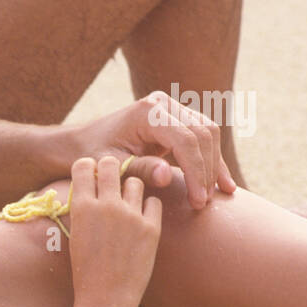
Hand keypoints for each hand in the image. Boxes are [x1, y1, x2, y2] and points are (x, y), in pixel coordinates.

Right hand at [67, 156, 162, 306]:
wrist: (104, 298)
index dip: (89, 168)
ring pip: (135, 181)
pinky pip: (154, 202)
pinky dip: (148, 208)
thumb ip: (84, 208)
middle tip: (112, 181)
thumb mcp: (76, 233)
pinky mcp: (151, 228)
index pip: (84, 165)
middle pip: (111, 164)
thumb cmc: (85, 270)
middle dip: (111, 169)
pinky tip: (141, 221)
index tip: (92, 176)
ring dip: (131, 190)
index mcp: (81, 207)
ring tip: (127, 207)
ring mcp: (131, 216)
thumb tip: (93, 186)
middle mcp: (106, 206)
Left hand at [76, 91, 234, 209]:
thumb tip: (166, 175)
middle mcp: (162, 103)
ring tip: (210, 197)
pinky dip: (212, 160)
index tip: (197, 201)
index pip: (185, 140)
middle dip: (206, 170)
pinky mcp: (176, 117)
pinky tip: (223, 184)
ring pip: (208, 134)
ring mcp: (171, 108)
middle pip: (202, 134)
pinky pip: (203, 136)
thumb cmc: (92, 155)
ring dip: (213, 166)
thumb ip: (139, 169)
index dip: (196, 172)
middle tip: (202, 202)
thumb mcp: (111, 166)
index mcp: (147, 112)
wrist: (83, 143)